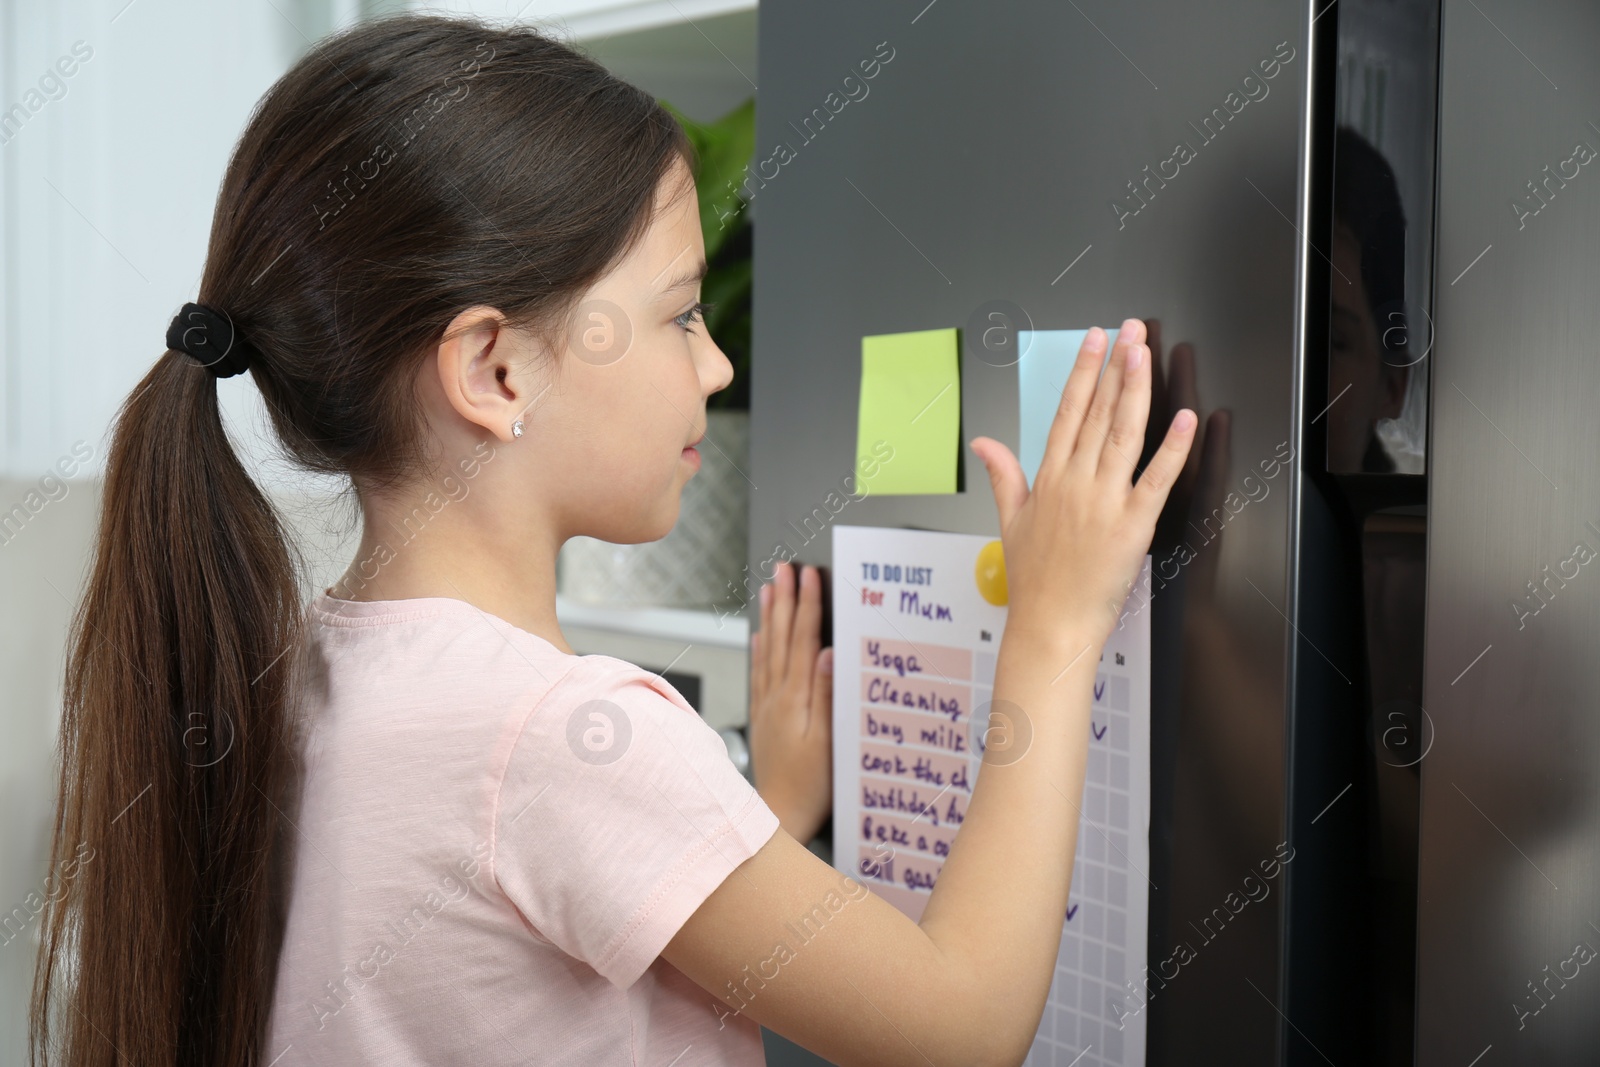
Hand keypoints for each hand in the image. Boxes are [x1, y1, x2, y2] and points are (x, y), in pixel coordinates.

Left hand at [749, 561, 832, 843]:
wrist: (779, 816)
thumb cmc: (811, 785)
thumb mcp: (829, 742)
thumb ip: (827, 696)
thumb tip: (828, 653)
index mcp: (797, 698)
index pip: (803, 639)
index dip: (807, 604)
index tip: (809, 575)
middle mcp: (777, 697)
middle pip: (781, 637)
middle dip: (785, 598)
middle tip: (785, 567)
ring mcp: (767, 706)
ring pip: (768, 649)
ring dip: (769, 616)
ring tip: (768, 587)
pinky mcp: (763, 719)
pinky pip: (759, 674)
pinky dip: (759, 649)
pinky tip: (759, 635)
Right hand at [969, 318, 1196, 651]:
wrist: (1050, 625)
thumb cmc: (1034, 581)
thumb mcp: (1009, 520)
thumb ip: (1001, 474)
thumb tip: (983, 442)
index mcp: (1048, 479)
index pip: (1067, 412)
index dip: (1082, 371)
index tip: (1093, 340)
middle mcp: (1075, 483)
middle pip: (1097, 412)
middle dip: (1114, 366)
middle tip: (1129, 330)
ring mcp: (1103, 502)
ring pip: (1123, 434)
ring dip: (1136, 390)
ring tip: (1144, 353)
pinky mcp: (1131, 526)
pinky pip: (1156, 479)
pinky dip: (1172, 448)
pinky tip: (1185, 419)